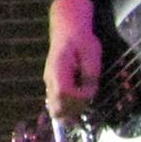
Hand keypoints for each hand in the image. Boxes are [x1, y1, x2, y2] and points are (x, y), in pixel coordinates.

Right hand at [44, 0, 101, 124]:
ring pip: (53, 106)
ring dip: (66, 112)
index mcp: (59, 69)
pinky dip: (63, 108)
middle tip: (85, 108)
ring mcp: (49, 81)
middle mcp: (50, 78)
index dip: (78, 98)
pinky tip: (74, 107)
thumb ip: (91, 73)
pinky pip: (54, 102)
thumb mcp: (92, 53)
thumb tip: (90, 92)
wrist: (67, 29)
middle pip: (56, 105)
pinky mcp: (51, 83)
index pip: (65, 92)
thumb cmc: (81, 39)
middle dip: (72, 111)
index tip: (90, 93)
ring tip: (79, 112)